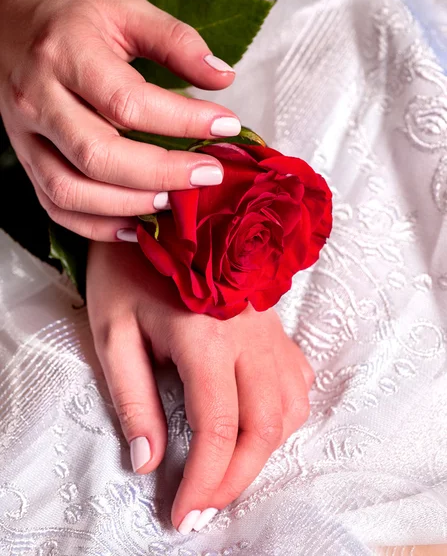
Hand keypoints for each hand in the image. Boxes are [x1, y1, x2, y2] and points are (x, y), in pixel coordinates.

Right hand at [0, 0, 239, 240]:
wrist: (7, 22)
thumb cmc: (73, 17)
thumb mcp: (125, 11)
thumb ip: (175, 41)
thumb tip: (223, 79)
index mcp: (65, 54)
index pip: (127, 103)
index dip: (183, 122)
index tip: (227, 128)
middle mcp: (38, 98)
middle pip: (99, 156)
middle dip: (162, 174)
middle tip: (208, 175)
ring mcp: (25, 136)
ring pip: (71, 191)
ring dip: (129, 206)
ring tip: (174, 201)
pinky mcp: (25, 159)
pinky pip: (54, 206)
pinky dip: (96, 226)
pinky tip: (134, 225)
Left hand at [87, 241, 312, 533]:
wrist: (163, 215)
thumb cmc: (128, 268)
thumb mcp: (113, 331)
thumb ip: (133, 397)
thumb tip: (147, 461)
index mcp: (204, 336)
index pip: (217, 428)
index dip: (203, 482)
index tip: (182, 514)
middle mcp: (248, 335)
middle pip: (264, 426)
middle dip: (237, 478)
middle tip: (204, 505)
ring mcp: (268, 327)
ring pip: (289, 407)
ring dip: (264, 450)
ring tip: (228, 469)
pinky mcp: (274, 323)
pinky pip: (296, 380)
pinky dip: (283, 415)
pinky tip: (257, 421)